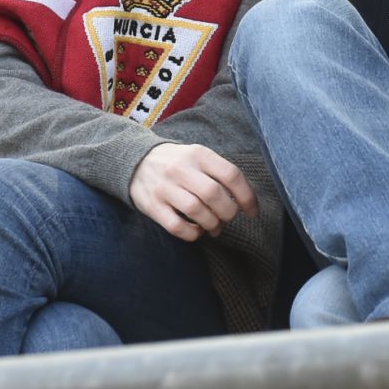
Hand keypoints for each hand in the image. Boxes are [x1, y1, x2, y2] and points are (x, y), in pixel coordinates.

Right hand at [128, 142, 257, 240]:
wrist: (136, 161)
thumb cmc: (178, 163)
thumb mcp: (198, 156)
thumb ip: (219, 173)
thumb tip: (243, 201)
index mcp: (198, 154)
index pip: (231, 175)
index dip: (247, 196)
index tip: (252, 211)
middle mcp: (181, 168)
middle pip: (214, 195)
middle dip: (228, 213)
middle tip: (228, 218)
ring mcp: (165, 187)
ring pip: (197, 212)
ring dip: (212, 224)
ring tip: (214, 227)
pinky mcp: (152, 205)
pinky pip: (177, 226)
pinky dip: (193, 234)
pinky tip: (197, 231)